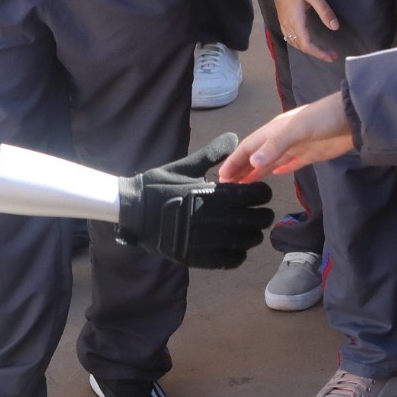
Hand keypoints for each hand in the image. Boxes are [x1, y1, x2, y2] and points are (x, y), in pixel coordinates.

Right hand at [116, 135, 275, 267]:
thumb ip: (213, 153)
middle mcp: (216, 218)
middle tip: (259, 213)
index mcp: (215, 193)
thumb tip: (234, 137)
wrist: (133, 211)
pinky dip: (239, 254)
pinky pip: (231, 259)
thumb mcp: (186, 166)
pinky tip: (235, 247)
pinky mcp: (199, 257)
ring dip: (253, 235)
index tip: (259, 193)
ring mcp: (208, 240)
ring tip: (248, 230)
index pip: (256, 194)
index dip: (262, 193)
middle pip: (258, 220)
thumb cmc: (159, 185)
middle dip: (263, 215)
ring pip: (248, 241)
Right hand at [219, 94, 353, 179]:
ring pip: (271, 161)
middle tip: (228, 185)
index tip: (222, 176)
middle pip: (257, 155)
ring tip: (244, 184)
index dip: (234, 161)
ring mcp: (296, 147)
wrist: (353, 117)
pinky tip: (276, 174)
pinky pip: (291, 163)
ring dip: (257, 171)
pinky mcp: (311, 154)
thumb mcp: (297, 129)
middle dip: (241, 168)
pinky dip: (281, 169)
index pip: (248, 147)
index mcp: (274, 130)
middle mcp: (282, 138)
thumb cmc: (323, 119)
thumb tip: (254, 162)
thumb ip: (275, 145)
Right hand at [268, 0, 341, 61]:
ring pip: (294, 42)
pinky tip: (305, 39)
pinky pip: (289, 36)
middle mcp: (287, 24)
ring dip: (307, 48)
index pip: (307, 45)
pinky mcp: (281, 17)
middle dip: (316, 52)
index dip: (319, 53)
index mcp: (295, 21)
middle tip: (331, 54)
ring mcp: (283, 21)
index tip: (331, 56)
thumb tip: (335, 28)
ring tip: (320, 49)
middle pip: (301, 46)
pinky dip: (298, 42)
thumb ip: (325, 12)